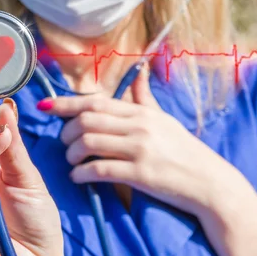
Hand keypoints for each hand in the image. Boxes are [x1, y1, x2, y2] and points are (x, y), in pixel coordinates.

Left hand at [38, 65, 244, 218]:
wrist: (211, 184)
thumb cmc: (185, 151)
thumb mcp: (165, 120)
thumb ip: (144, 98)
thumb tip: (139, 71)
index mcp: (141, 112)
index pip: (95, 102)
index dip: (66, 103)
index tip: (45, 107)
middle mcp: (139, 126)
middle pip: (87, 120)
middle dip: (66, 132)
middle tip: (64, 143)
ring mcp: (141, 149)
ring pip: (88, 142)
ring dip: (71, 153)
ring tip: (71, 161)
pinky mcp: (141, 174)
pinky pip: (99, 169)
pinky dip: (81, 173)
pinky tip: (78, 177)